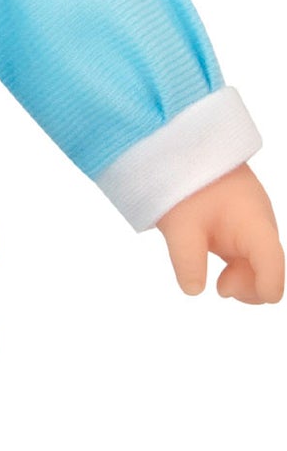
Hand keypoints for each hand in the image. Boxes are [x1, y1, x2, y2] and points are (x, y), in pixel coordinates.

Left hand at [156, 164, 283, 303]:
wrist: (186, 153)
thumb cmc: (185, 184)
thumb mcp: (179, 223)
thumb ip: (187, 258)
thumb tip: (194, 290)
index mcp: (253, 222)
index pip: (271, 257)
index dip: (271, 280)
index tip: (266, 298)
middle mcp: (261, 228)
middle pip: (269, 268)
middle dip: (252, 287)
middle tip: (222, 288)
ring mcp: (253, 230)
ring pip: (260, 266)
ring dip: (244, 280)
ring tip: (221, 285)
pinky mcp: (242, 232)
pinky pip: (249, 259)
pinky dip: (239, 272)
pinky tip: (222, 277)